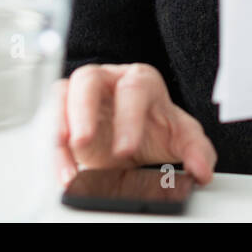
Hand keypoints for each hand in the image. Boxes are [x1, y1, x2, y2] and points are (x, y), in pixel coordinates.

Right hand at [55, 63, 216, 186]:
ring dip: (60, 126)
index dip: (128, 118)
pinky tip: (63, 170)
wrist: (135, 133)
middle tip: (84, 141)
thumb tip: (202, 171)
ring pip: (62, 95)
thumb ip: (196, 151)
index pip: (133, 90)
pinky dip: (53, 147)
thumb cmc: (155, 127)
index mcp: (141, 81)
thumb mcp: (180, 138)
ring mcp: (82, 93)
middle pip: (89, 80)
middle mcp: (108, 80)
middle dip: (84, 111)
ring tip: (67, 158)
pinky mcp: (63, 111)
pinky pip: (50, 121)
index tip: (126, 151)